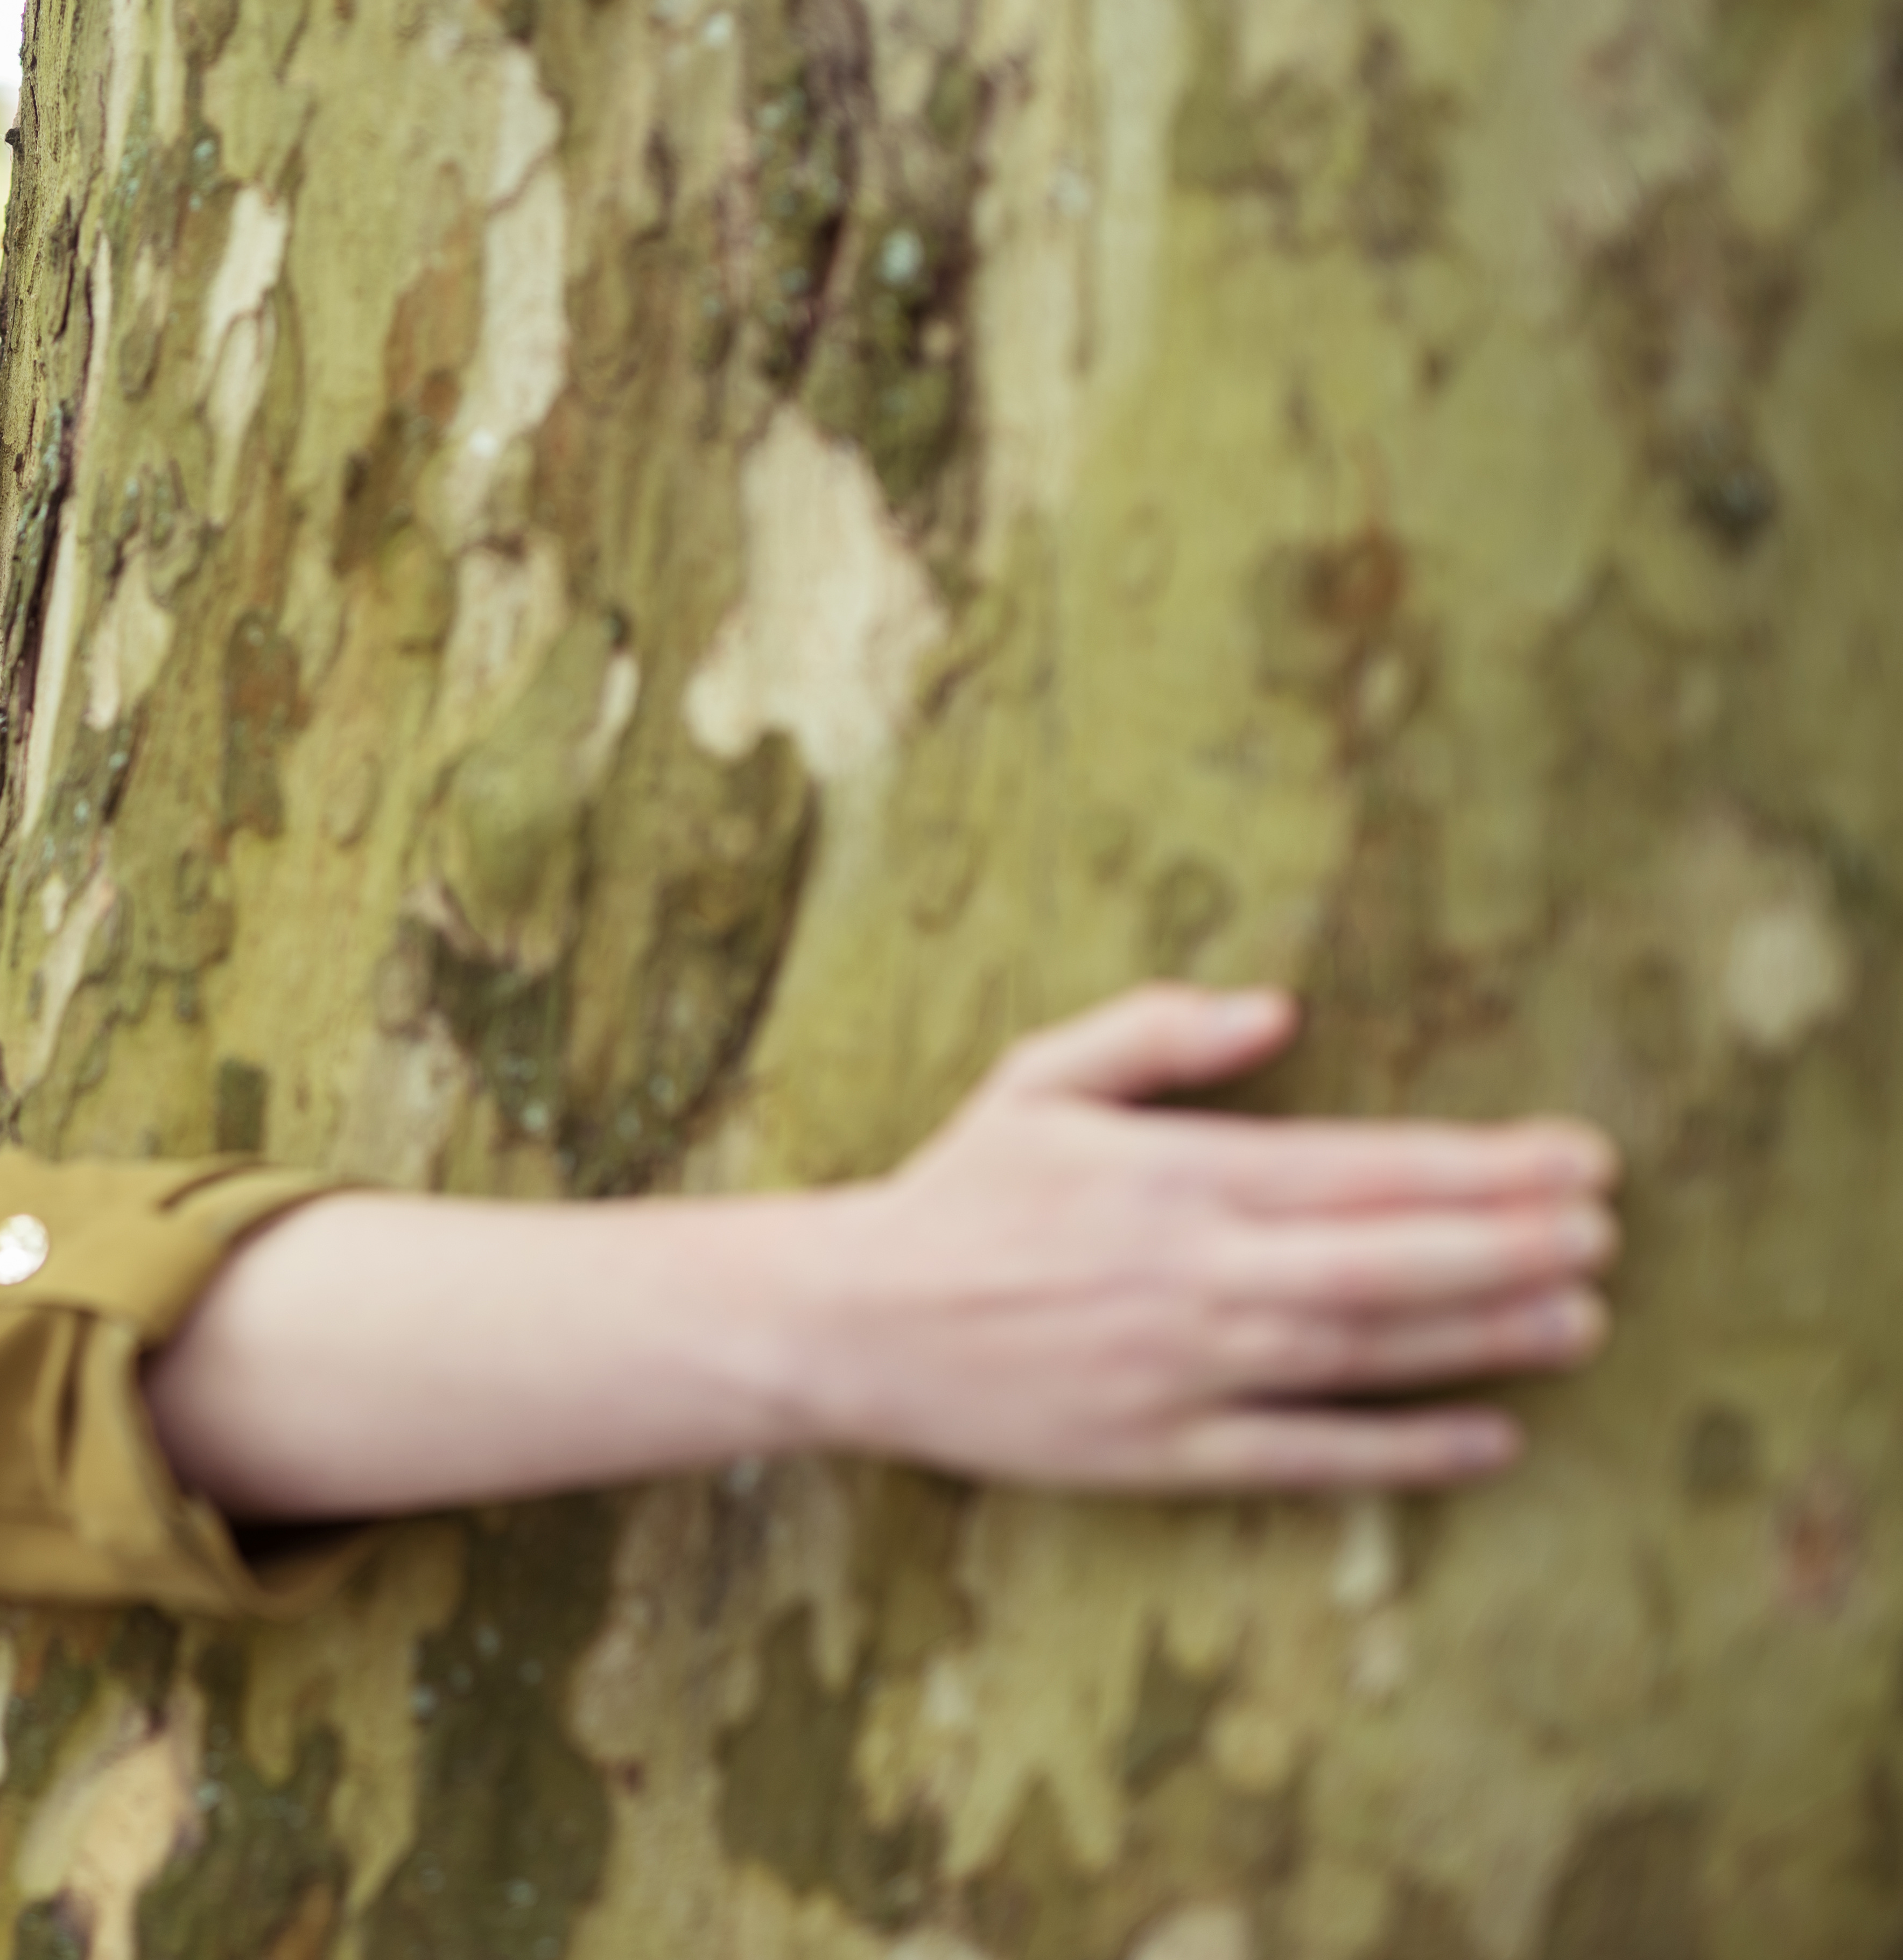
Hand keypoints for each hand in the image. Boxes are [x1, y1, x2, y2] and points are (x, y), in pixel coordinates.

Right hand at [789, 984, 1616, 1490]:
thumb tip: (1281, 1007)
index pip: (1361, 1166)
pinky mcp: (1162, 1453)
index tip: (1574, 1157)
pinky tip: (1493, 1438)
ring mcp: (1181, 1369)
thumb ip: (1159, 1034)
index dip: (1480, 1164)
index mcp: (1170, 1174)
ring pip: (1365, 1352)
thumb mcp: (1040, 1080)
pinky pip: (1307, 1455)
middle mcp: (1191, 1271)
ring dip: (1485, 1337)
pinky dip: (1403, 1450)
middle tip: (1607, 1232)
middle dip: (1511, 1243)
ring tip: (1584, 1319)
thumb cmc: (959, 1193)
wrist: (855, 1322)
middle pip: (1387, 1259)